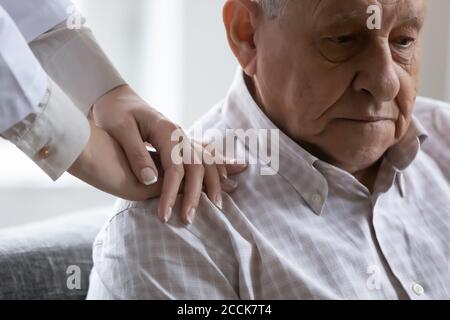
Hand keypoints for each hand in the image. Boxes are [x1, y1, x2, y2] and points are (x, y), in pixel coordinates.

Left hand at [90, 85, 246, 223]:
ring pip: (206, 161)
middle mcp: (178, 134)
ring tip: (218, 204)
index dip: (170, 192)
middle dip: (195, 194)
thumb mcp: (119, 128)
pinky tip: (221, 179)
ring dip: (213, 183)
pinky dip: (215, 169)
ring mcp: (181, 137)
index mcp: (165, 130)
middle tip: (188, 219)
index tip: (164, 214)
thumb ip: (136, 153)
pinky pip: (203, 157)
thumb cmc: (113, 111)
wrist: (115, 97)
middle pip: (196, 166)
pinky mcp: (179, 142)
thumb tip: (150, 179)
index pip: (175, 167)